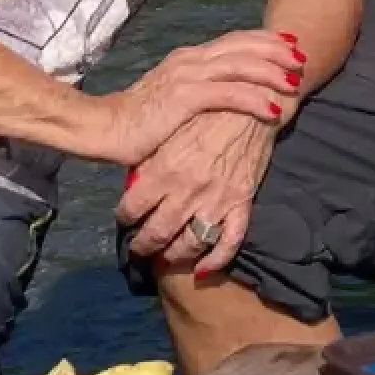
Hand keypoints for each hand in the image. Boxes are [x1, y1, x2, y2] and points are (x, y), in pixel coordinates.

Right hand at [78, 30, 305, 171]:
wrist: (103, 129)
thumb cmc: (138, 121)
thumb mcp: (173, 99)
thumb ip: (198, 90)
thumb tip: (223, 92)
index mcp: (188, 58)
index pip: (234, 41)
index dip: (264, 41)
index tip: (289, 46)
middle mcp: (190, 60)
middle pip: (243, 47)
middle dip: (275, 51)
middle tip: (301, 59)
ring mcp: (186, 76)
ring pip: (241, 66)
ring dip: (272, 72)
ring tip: (295, 82)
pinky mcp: (184, 98)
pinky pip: (229, 94)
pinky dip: (254, 99)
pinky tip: (274, 108)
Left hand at [118, 109, 276, 280]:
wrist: (249, 104)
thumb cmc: (203, 113)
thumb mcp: (168, 132)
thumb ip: (149, 162)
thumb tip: (133, 187)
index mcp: (163, 170)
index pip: (132, 208)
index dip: (124, 218)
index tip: (125, 219)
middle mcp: (186, 191)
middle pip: (157, 233)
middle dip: (143, 246)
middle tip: (140, 249)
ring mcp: (215, 201)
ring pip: (189, 244)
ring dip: (174, 256)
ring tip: (166, 257)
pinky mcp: (241, 204)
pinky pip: (228, 243)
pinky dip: (215, 261)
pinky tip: (203, 270)